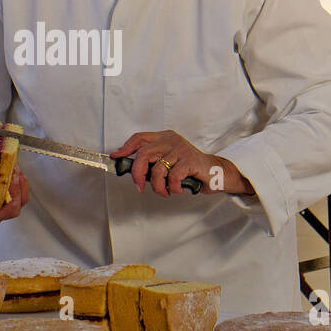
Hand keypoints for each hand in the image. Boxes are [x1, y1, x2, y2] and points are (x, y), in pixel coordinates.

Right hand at [0, 150, 29, 221]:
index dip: (6, 207)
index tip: (8, 189)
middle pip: (13, 209)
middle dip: (17, 190)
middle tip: (13, 173)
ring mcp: (1, 207)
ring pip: (20, 201)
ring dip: (21, 184)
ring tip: (15, 168)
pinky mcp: (8, 199)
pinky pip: (21, 194)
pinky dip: (21, 182)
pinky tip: (16, 170)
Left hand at [108, 131, 254, 197]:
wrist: (214, 172)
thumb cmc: (189, 169)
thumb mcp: (168, 161)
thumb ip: (153, 162)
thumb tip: (131, 170)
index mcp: (164, 138)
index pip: (140, 138)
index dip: (126, 148)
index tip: (116, 157)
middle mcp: (171, 140)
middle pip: (144, 154)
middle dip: (138, 173)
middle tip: (139, 186)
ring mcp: (180, 149)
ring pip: (158, 169)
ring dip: (158, 187)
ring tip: (164, 192)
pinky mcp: (189, 160)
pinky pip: (173, 177)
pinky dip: (172, 188)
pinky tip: (178, 190)